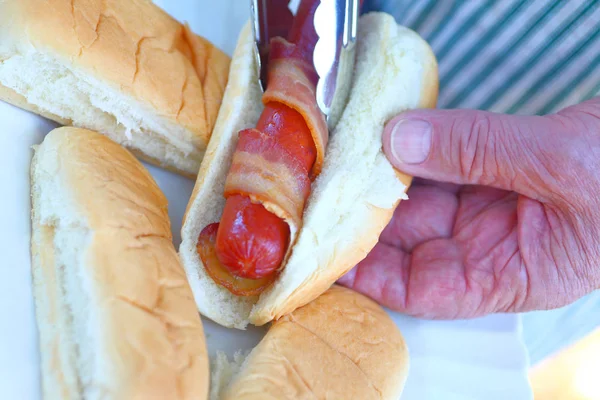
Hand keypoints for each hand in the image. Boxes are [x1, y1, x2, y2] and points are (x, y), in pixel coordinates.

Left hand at [339, 98, 599, 318]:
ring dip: (384, 176)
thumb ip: (477, 150)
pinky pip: (441, 158)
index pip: (425, 288)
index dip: (372, 276)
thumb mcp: (562, 164)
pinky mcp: (493, 163)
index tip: (327, 254)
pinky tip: (382, 134)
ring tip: (341, 160)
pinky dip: (412, 145)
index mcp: (514, 273)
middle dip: (368, 218)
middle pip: (412, 239)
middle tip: (322, 194)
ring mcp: (493, 200)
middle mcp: (496, 242)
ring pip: (421, 194)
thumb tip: (397, 141)